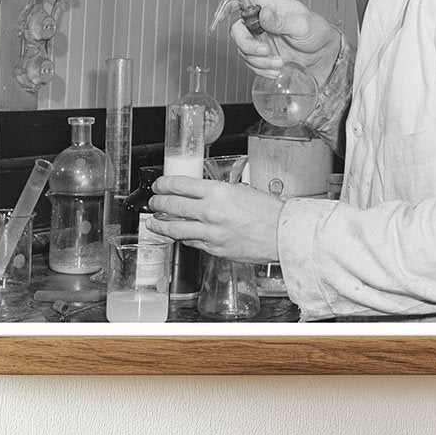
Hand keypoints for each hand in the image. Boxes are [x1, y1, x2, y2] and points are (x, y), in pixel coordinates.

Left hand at [147, 176, 283, 262]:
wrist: (282, 234)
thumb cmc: (268, 212)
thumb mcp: (241, 190)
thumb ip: (218, 192)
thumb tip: (200, 193)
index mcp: (217, 192)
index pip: (180, 185)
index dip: (164, 185)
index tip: (159, 185)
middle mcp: (211, 212)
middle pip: (172, 206)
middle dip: (158, 203)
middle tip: (153, 202)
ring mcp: (211, 233)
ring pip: (176, 229)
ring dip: (161, 225)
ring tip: (154, 223)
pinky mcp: (215, 249)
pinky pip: (191, 242)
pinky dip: (182, 237)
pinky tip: (177, 235)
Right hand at [229, 0, 340, 85]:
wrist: (324, 56)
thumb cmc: (317, 32)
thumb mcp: (303, 24)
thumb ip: (281, 20)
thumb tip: (263, 13)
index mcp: (269, 6)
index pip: (241, 0)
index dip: (227, 6)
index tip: (220, 17)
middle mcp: (260, 21)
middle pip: (237, 31)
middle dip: (248, 45)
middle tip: (265, 52)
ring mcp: (260, 39)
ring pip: (243, 50)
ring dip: (258, 61)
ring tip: (279, 63)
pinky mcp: (262, 55)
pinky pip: (251, 64)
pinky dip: (262, 70)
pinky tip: (276, 70)